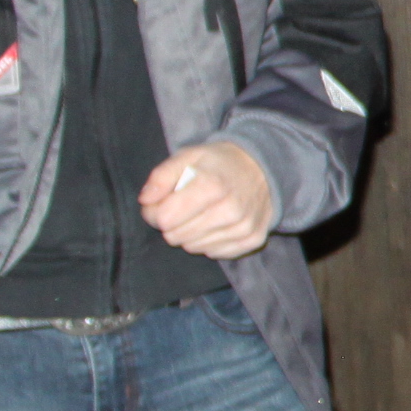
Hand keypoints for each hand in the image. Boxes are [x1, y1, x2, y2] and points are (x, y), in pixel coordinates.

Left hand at [141, 141, 276, 260]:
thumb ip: (161, 176)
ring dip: (191, 233)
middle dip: (172, 224)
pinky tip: (217, 224)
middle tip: (183, 208)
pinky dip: (210, 241)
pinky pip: (214, 253)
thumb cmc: (219, 163)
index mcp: (211, 185)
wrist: (265, 169)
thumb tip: (146, 200)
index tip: (164, 202)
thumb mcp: (188, 156)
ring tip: (202, 214)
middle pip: (176, 236)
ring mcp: (243, 228)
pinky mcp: (253, 240)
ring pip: (193, 247)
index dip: (156, 211)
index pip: (164, 219)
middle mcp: (230, 210)